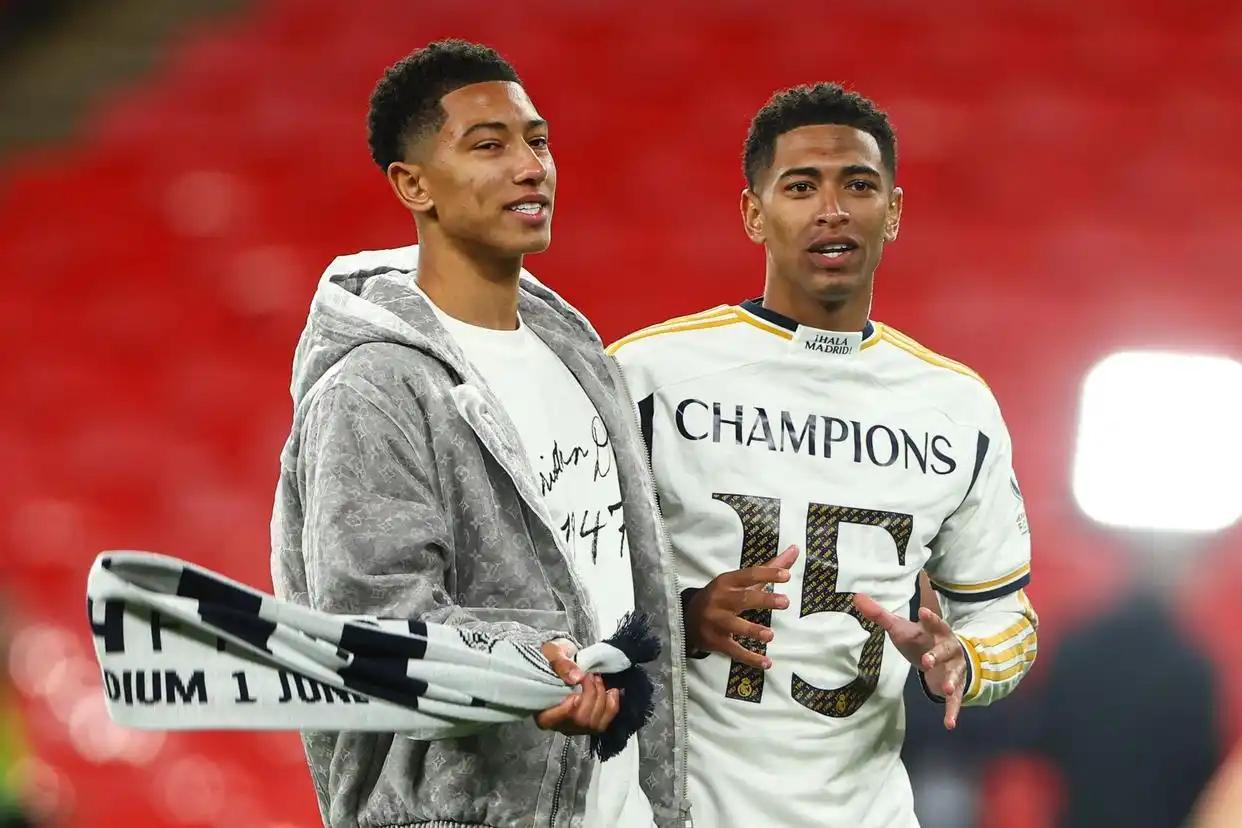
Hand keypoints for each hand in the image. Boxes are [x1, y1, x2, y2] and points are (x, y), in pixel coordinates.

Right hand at [534, 639, 619, 734]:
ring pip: (593, 723)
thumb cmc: (554, 659)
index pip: (550, 720)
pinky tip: (611, 691)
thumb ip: (562, 665)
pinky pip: (605, 722)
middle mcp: (558, 723)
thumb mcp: (553, 654)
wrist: (564, 662)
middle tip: (590, 676)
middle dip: (590, 695)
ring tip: (597, 679)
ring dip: (601, 697)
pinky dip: (612, 705)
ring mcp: (575, 726)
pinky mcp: (590, 724)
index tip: (575, 695)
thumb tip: (576, 677)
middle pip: (578, 720)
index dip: (566, 711)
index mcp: (541, 709)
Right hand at [684, 544, 798, 668]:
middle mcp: (720, 600)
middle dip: (764, 600)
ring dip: (752, 630)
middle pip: (743, 599)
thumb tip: (795, 549)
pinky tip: (766, 663)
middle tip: (786, 602)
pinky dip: (749, 658)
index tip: (786, 575)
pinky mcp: (715, 641)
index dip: (767, 574)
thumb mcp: (740, 580)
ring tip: (770, 635)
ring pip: (735, 626)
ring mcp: (716, 621)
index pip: (748, 576)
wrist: (688, 617)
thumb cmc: (722, 596)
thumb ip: (769, 568)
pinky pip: (734, 650)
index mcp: (727, 582)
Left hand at [853, 593, 967, 729]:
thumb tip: (856, 597)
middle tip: (927, 660)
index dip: (929, 618)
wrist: (948, 656)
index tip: (923, 612)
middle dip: (937, 654)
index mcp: (936, 631)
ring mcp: (954, 668)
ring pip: (954, 673)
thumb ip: (880, 615)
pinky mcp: (955, 687)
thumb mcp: (901, 628)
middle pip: (946, 649)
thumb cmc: (921, 639)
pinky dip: (952, 711)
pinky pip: (955, 700)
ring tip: (945, 688)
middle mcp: (948, 648)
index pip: (933, 622)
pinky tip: (949, 724)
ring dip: (950, 680)